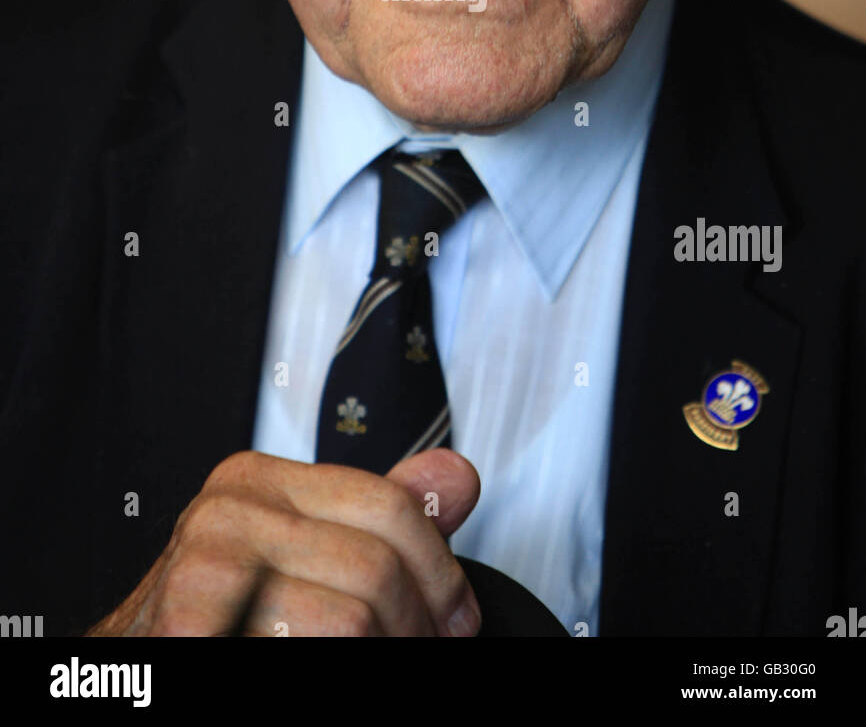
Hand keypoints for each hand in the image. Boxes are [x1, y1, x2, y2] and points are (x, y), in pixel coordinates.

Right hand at [84, 446, 481, 636]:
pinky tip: (326, 672)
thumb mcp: (302, 553)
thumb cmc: (222, 624)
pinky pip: (313, 650)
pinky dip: (338, 672)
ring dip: (385, 657)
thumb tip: (457, 476)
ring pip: (355, 619)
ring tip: (381, 667)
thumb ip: (377, 518)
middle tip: (419, 656)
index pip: (390, 506)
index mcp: (256, 480)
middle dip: (416, 631)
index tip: (454, 622)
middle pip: (378, 569)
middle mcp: (226, 512)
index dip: (441, 574)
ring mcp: (203, 569)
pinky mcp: (191, 628)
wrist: (136, 668)